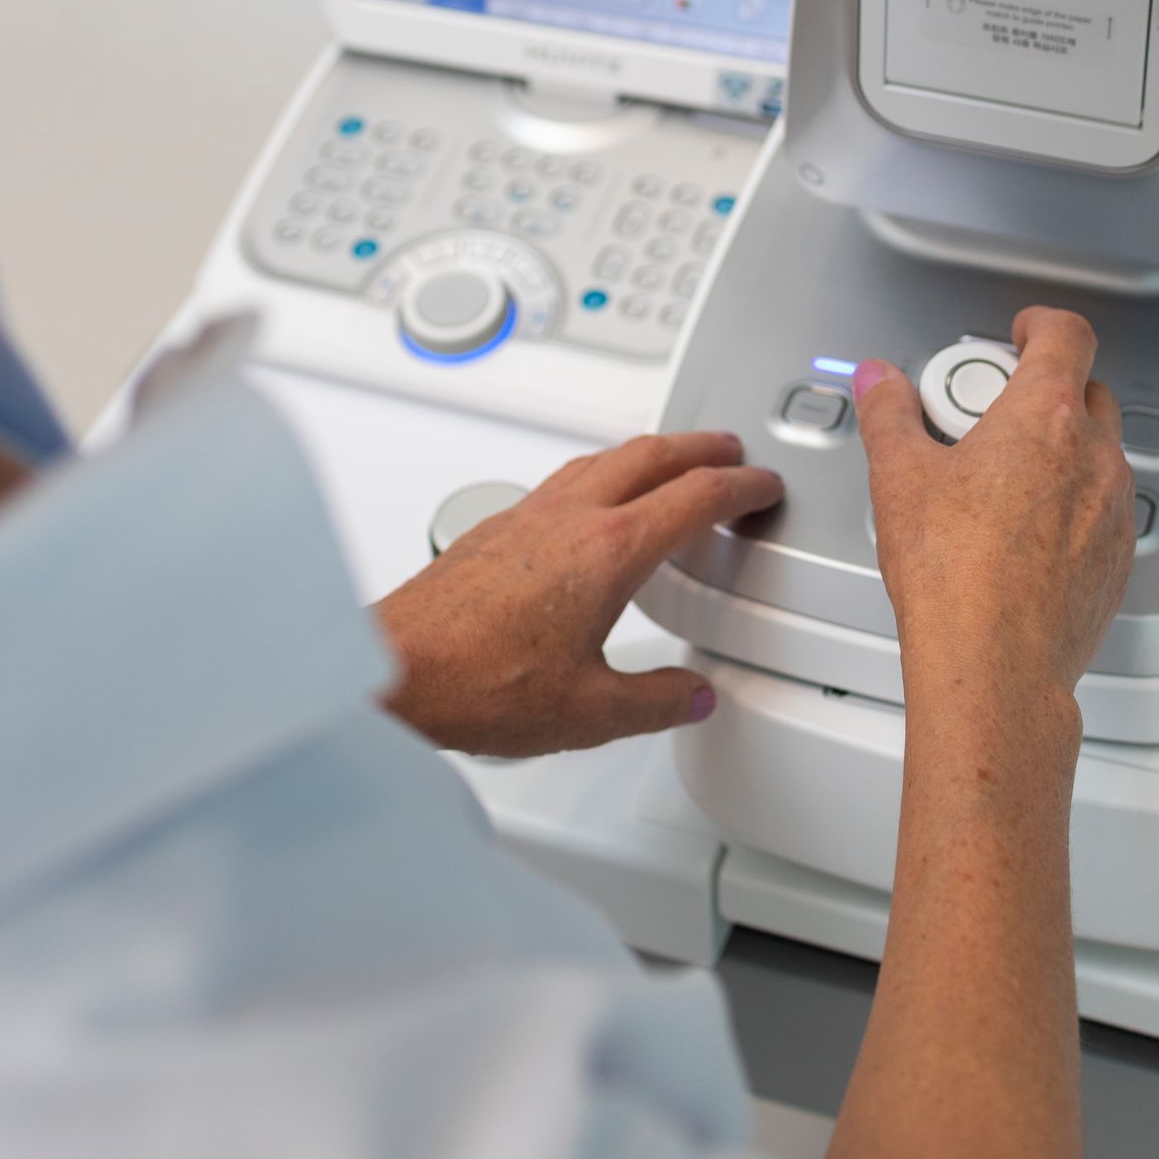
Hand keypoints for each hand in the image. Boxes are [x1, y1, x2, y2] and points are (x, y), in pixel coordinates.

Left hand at [374, 431, 781, 757]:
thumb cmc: (476, 683)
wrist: (395, 670)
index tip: (763, 486)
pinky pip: (567, 475)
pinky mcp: (497, 524)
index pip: (695, 496)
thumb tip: (693, 696)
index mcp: (609, 551)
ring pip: (605, 456)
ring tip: (672, 462)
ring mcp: (529, 514)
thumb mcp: (589, 712)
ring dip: (651, 451)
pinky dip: (604, 470)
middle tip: (731, 451)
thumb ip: (655, 701)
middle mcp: (570, 518)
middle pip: (653, 454)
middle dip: (702, 447)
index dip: (742, 486)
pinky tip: (595, 496)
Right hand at [855, 307, 1134, 715]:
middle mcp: (1093, 457)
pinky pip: (1102, 511)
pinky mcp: (1118, 561)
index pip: (1068, 336)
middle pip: (1085, 392)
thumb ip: (890, 414)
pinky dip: (1071, 506)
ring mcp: (1113, 510)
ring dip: (1061, 452)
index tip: (1021, 333)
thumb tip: (880, 383)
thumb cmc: (956, 576)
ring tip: (1001, 482)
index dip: (1043, 325)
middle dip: (1044, 392)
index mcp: (1046, 417)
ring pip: (1097, 455)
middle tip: (990, 417)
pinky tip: (1023, 535)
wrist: (995, 667)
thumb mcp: (899, 478)